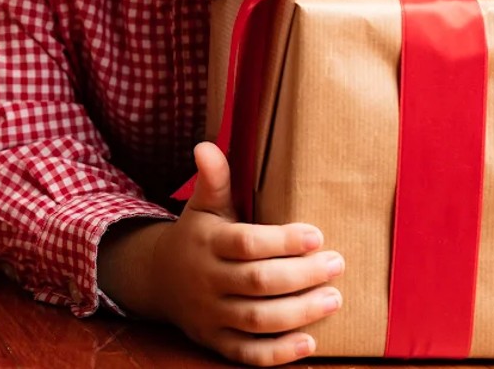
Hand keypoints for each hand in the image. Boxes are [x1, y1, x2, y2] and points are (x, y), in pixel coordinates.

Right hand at [102, 142, 343, 365]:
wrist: (157, 279)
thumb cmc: (195, 236)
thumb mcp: (202, 207)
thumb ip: (213, 180)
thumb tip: (207, 145)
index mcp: (207, 243)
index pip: (245, 243)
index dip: (282, 241)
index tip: (316, 236)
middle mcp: (206, 280)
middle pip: (257, 283)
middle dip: (301, 276)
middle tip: (336, 265)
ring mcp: (210, 315)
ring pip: (257, 320)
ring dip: (299, 313)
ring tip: (334, 298)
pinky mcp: (215, 342)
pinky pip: (247, 354)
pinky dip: (278, 353)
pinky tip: (310, 342)